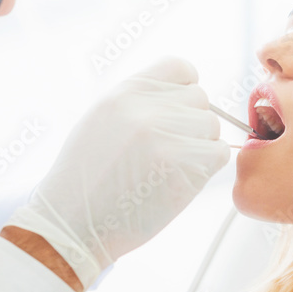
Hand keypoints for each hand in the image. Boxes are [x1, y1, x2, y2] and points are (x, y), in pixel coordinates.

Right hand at [5, 58, 229, 288]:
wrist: (73, 223)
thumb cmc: (87, 178)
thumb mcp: (102, 119)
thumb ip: (140, 101)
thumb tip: (183, 96)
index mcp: (125, 91)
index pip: (181, 68)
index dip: (185, 91)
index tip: (177, 113)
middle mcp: (146, 107)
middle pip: (201, 100)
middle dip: (191, 124)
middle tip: (167, 152)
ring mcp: (167, 134)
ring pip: (212, 127)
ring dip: (199, 148)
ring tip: (168, 169)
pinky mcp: (185, 165)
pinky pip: (219, 153)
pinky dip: (206, 168)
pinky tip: (179, 181)